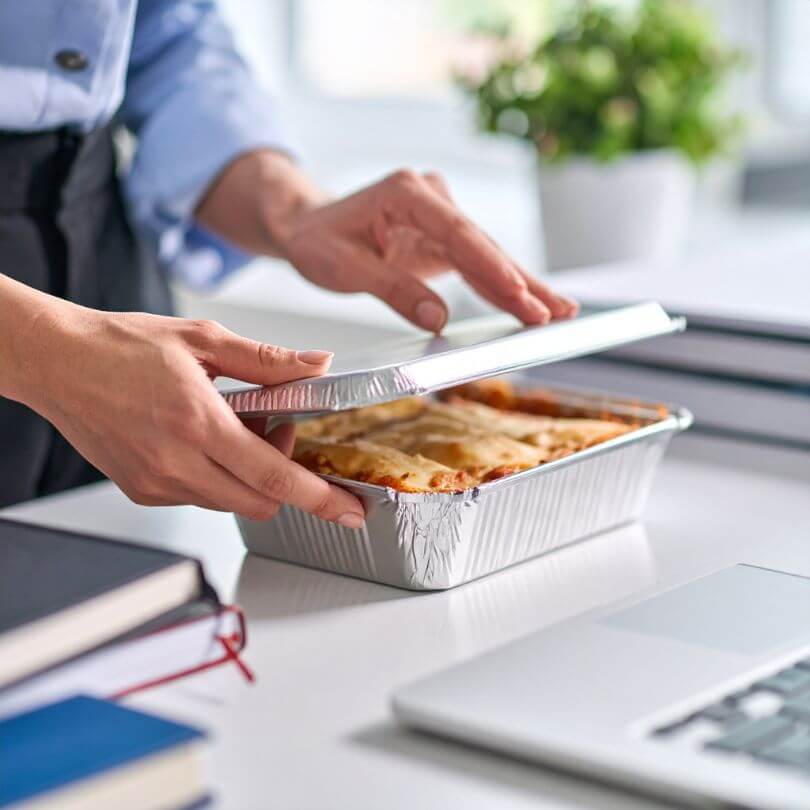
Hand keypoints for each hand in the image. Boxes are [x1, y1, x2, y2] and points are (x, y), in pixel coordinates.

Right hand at [13, 296, 364, 524]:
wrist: (58, 362)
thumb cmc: (123, 346)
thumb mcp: (203, 339)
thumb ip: (267, 361)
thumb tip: (317, 366)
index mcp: (197, 422)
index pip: (273, 476)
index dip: (319, 497)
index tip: (350, 511)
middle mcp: (175, 462)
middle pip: (259, 502)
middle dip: (286, 478)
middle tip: (275, 429)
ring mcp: (155, 482)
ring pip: (230, 501)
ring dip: (250, 474)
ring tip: (232, 425)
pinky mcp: (141, 490)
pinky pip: (200, 497)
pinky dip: (219, 476)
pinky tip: (205, 440)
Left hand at [196, 152, 578, 331]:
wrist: (307, 226)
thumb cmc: (319, 242)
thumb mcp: (344, 268)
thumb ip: (393, 290)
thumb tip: (439, 319)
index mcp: (407, 193)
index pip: (458, 234)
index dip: (491, 268)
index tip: (518, 295)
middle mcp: (431, 197)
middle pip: (484, 244)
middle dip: (521, 282)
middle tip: (557, 312)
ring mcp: (441, 215)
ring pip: (488, 255)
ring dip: (522, 286)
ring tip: (559, 312)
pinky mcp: (443, 236)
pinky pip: (476, 264)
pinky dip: (500, 286)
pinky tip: (529, 303)